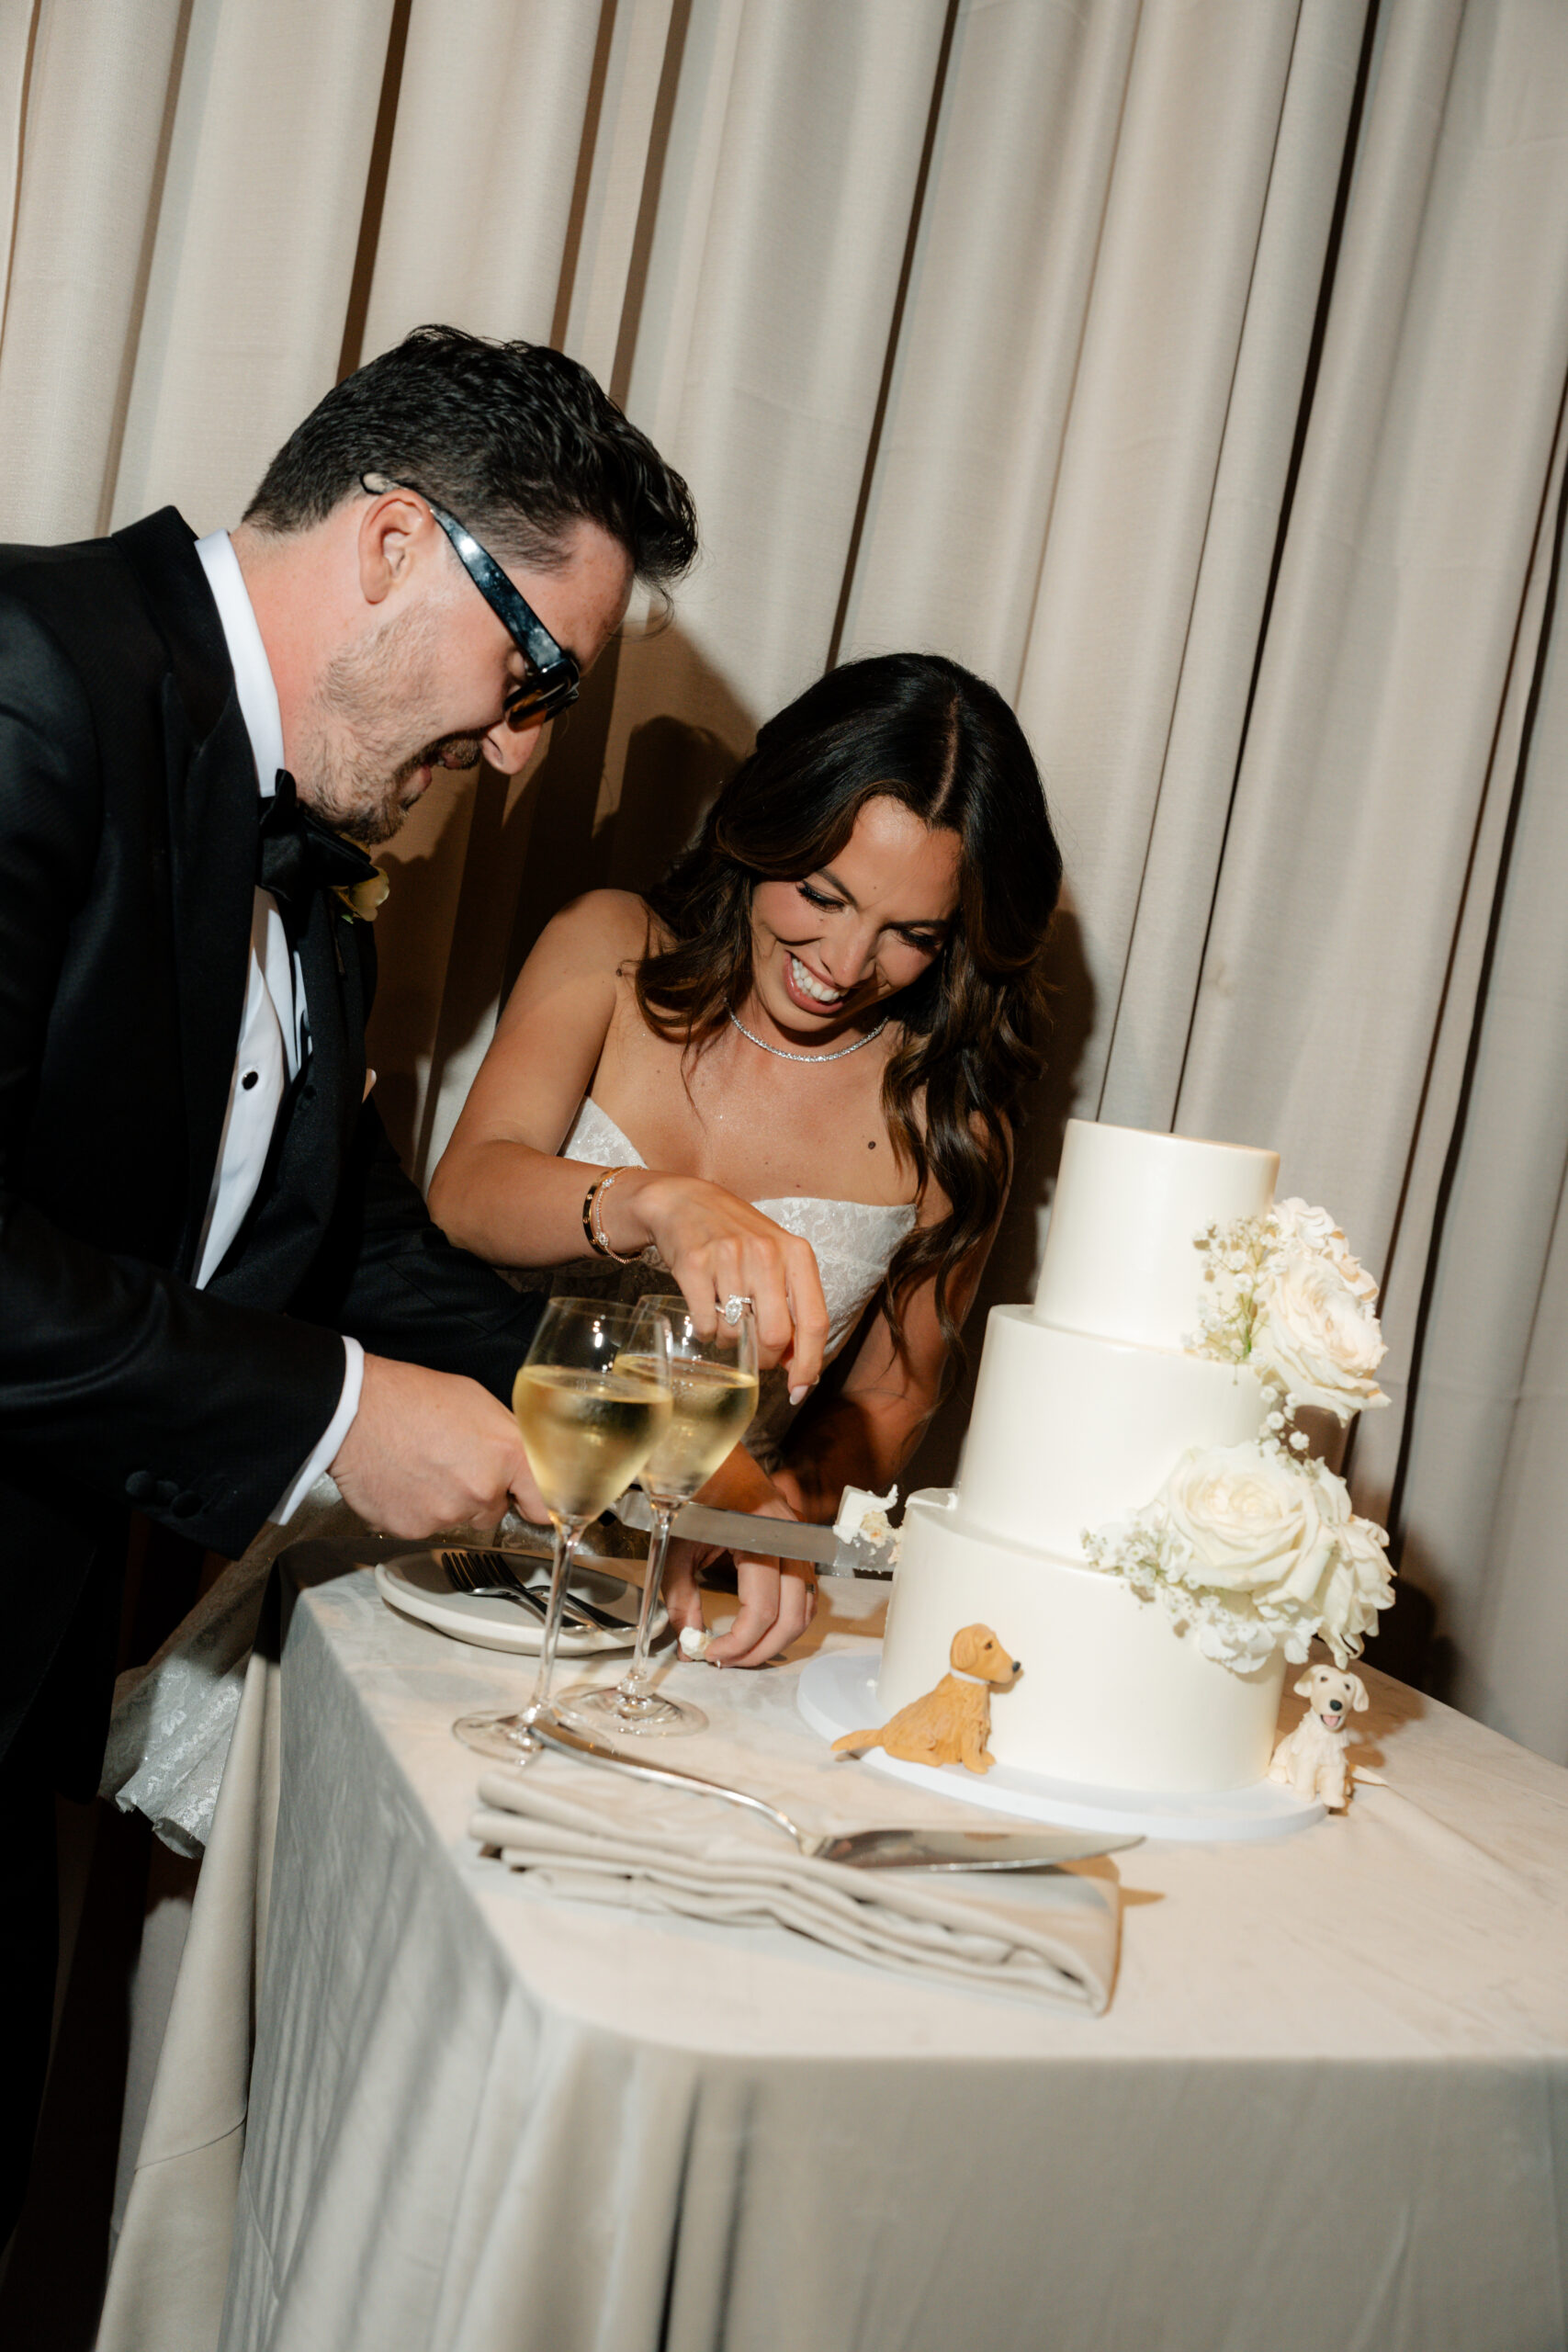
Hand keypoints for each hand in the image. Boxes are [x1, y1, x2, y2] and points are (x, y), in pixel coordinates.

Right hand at [331, 1354, 545, 1535]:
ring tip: (421, 1466)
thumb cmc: (411, 1397)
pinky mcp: (415, 1529)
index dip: (533, 1503)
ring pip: (457, 1518)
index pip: (543, 1504)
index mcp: (507, 1454)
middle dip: (479, 1494)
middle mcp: (482, 1489)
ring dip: (444, 1501)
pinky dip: (414, 1509)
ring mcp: (448, 1513)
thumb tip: (517, 1459)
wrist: (355, 1411)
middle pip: (493, 1511)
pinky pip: (423, 1525)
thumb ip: (505, 1437)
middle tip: (451, 1464)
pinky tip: (402, 1480)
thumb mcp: (477, 1401)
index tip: (526, 1503)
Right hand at [603, 1171, 830, 1394]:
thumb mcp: (776, 1258)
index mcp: (796, 1254)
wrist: (684, 1201)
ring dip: (731, 1341)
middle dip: (765, 1359)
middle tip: (755, 1357)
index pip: (814, 1322)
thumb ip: (793, 1305)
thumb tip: (798, 1365)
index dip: (810, 1363)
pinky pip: (706, 1325)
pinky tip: (706, 1311)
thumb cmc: (737, 1236)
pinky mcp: (695, 1265)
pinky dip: (707, 1332)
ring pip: (737, 1333)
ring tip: (726, 1319)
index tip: (799, 1389)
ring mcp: (729, 1258)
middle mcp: (766, 1254)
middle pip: (775, 1335)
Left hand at [658, 1499, 817, 1668]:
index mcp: (761, 1537)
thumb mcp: (678, 1545)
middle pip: (791, 1618)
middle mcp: (790, 1542)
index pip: (761, 1610)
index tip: (708, 1654)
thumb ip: (680, 1595)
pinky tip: (757, 1630)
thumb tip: (688, 1641)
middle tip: (724, 1661)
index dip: (737, 1643)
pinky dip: (787, 1620)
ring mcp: (800, 1545)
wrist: (714, 1456)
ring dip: (776, 1640)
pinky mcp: (800, 1550)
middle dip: (758, 1650)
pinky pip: (806, 1596)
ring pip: (804, 1611)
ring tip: (739, 1651)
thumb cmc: (696, 1494)